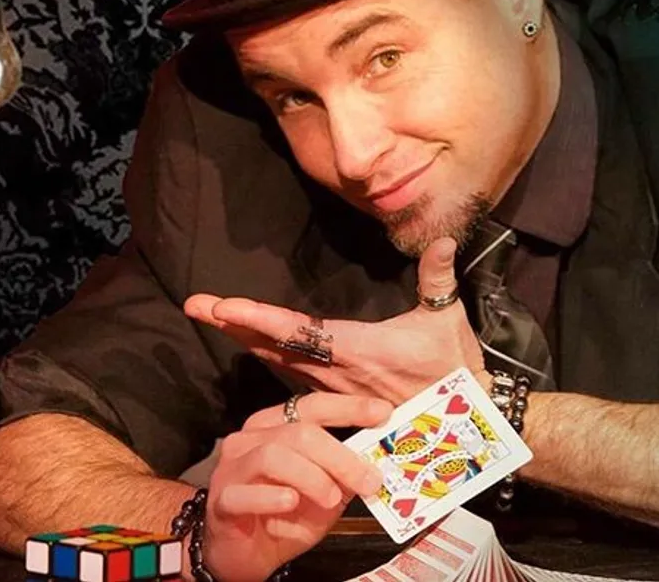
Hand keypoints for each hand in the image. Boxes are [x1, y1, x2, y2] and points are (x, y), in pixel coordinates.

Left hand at [185, 237, 486, 404]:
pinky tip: (253, 349)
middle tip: (196, 306)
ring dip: (246, 341)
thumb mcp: (446, 320)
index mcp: (354, 348)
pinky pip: (294, 378)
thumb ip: (437, 278)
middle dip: (234, 326)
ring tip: (215, 319)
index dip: (257, 318)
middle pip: (274, 346)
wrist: (462, 420)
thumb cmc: (452, 368)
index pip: (296, 330)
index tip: (221, 306)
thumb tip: (441, 239)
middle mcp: (334, 371)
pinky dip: (270, 359)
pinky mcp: (338, 397)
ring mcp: (333, 388)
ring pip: (279, 363)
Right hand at [203, 392, 390, 581]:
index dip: (349, 407)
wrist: (242, 554)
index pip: (314, 405)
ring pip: (273, 455)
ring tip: (331, 498)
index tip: (383, 412)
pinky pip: (244, 493)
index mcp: (276, 426)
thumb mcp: (325, 493)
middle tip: (368, 479)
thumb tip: (378, 462)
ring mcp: (233, 468)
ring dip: (311, 476)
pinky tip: (290, 503)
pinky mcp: (221, 500)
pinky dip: (272, 496)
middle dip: (340, 455)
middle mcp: (251, 439)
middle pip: (299, 432)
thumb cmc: (284, 516)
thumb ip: (344, 474)